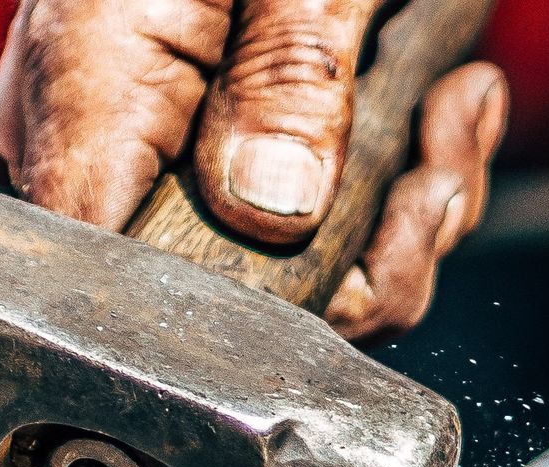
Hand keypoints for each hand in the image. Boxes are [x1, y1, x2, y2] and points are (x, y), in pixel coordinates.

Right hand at [0, 0, 505, 342]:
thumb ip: (284, 78)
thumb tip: (273, 208)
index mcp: (93, 92)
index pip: (129, 274)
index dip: (253, 307)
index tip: (362, 260)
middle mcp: (128, 142)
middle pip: (248, 291)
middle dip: (376, 253)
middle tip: (439, 174)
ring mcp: (194, 153)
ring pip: (316, 269)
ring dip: (419, 208)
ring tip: (456, 111)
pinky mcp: (261, 151)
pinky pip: (347, 222)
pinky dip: (420, 177)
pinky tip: (451, 101)